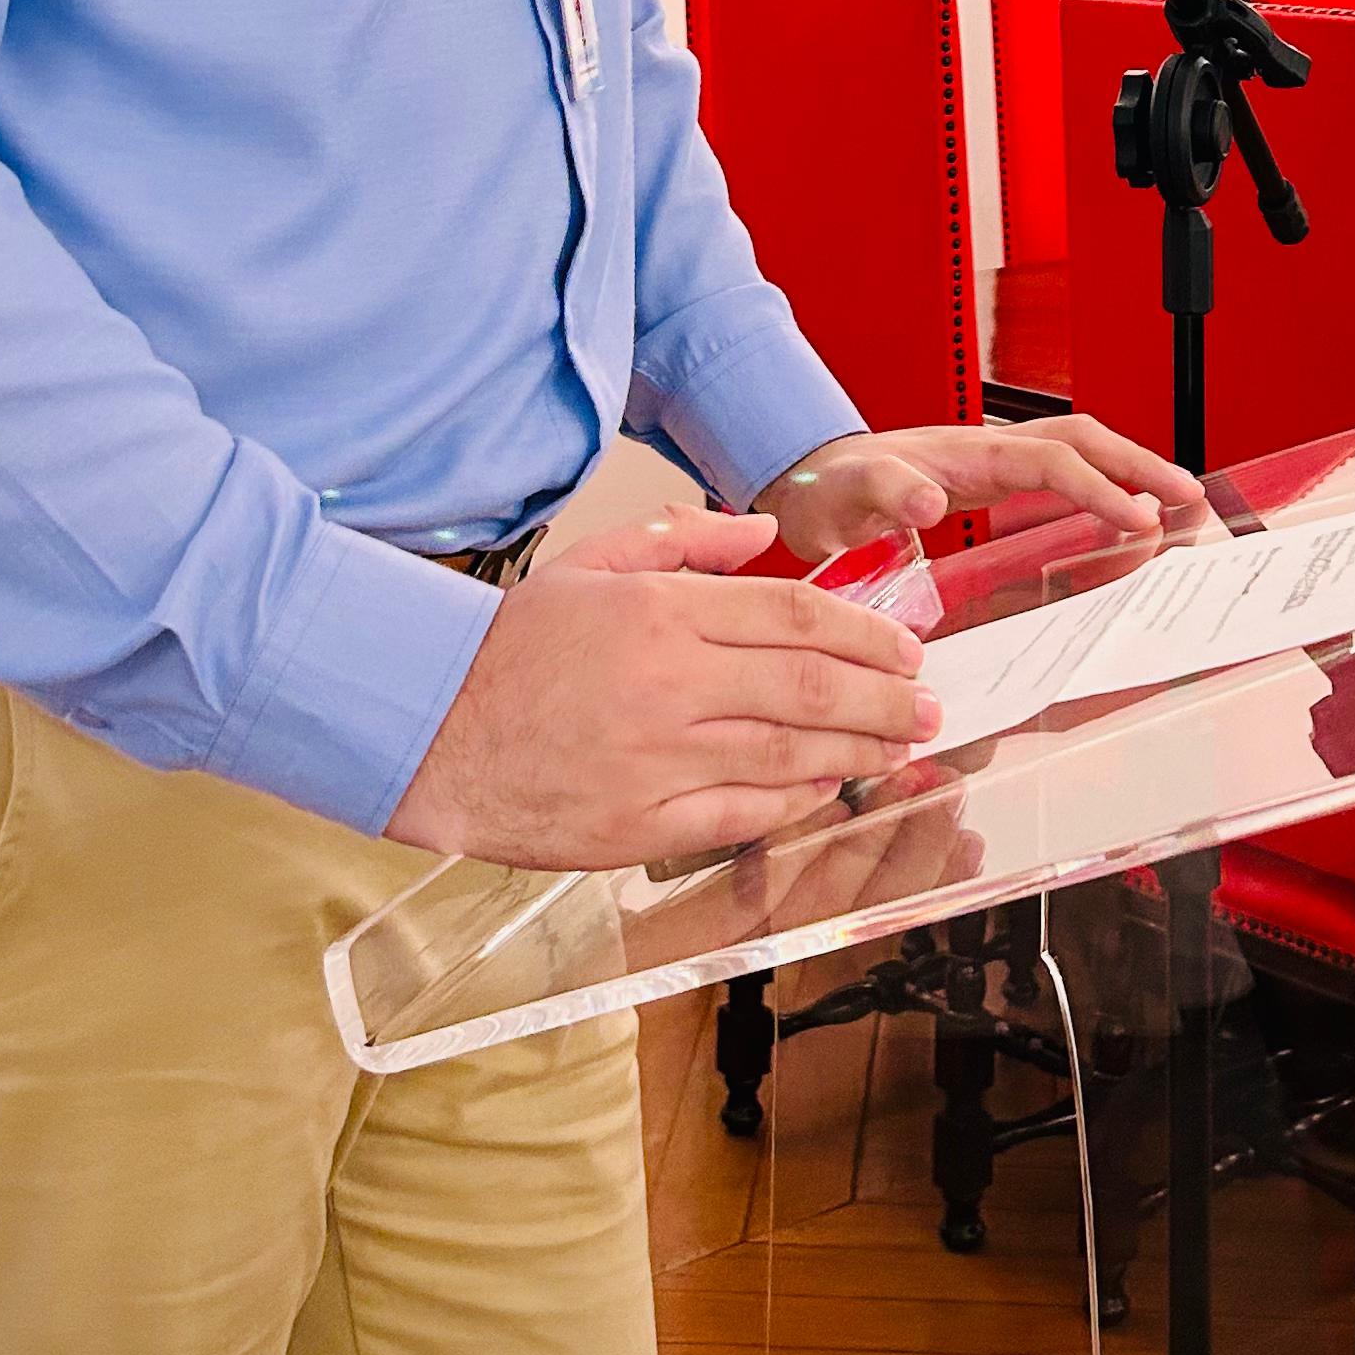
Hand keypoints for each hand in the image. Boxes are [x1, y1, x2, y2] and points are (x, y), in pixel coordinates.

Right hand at [384, 507, 939, 869]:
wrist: (426, 726)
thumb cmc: (509, 646)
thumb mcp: (594, 563)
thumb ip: (686, 540)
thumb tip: (767, 530)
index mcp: (663, 612)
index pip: (796, 615)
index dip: (865, 634)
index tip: (905, 648)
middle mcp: (670, 682)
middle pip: (810, 687)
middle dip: (885, 698)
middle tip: (928, 704)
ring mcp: (657, 758)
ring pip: (789, 754)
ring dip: (859, 751)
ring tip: (900, 746)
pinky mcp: (638, 824)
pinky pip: (741, 814)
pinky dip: (795, 802)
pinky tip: (828, 790)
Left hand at [752, 415, 1203, 567]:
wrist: (808, 482)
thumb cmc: (826, 489)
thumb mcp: (845, 497)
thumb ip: (884, 494)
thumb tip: (928, 503)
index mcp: (966, 454)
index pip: (1052, 461)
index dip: (1099, 487)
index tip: (1139, 517)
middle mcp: (988, 451)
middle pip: (1082, 442)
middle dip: (1139, 464)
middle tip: (1189, 496)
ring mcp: (991, 465)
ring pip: (1077, 454)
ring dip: (1128, 471)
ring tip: (1176, 500)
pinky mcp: (988, 485)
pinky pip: (1058, 478)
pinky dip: (1099, 487)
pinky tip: (1121, 516)